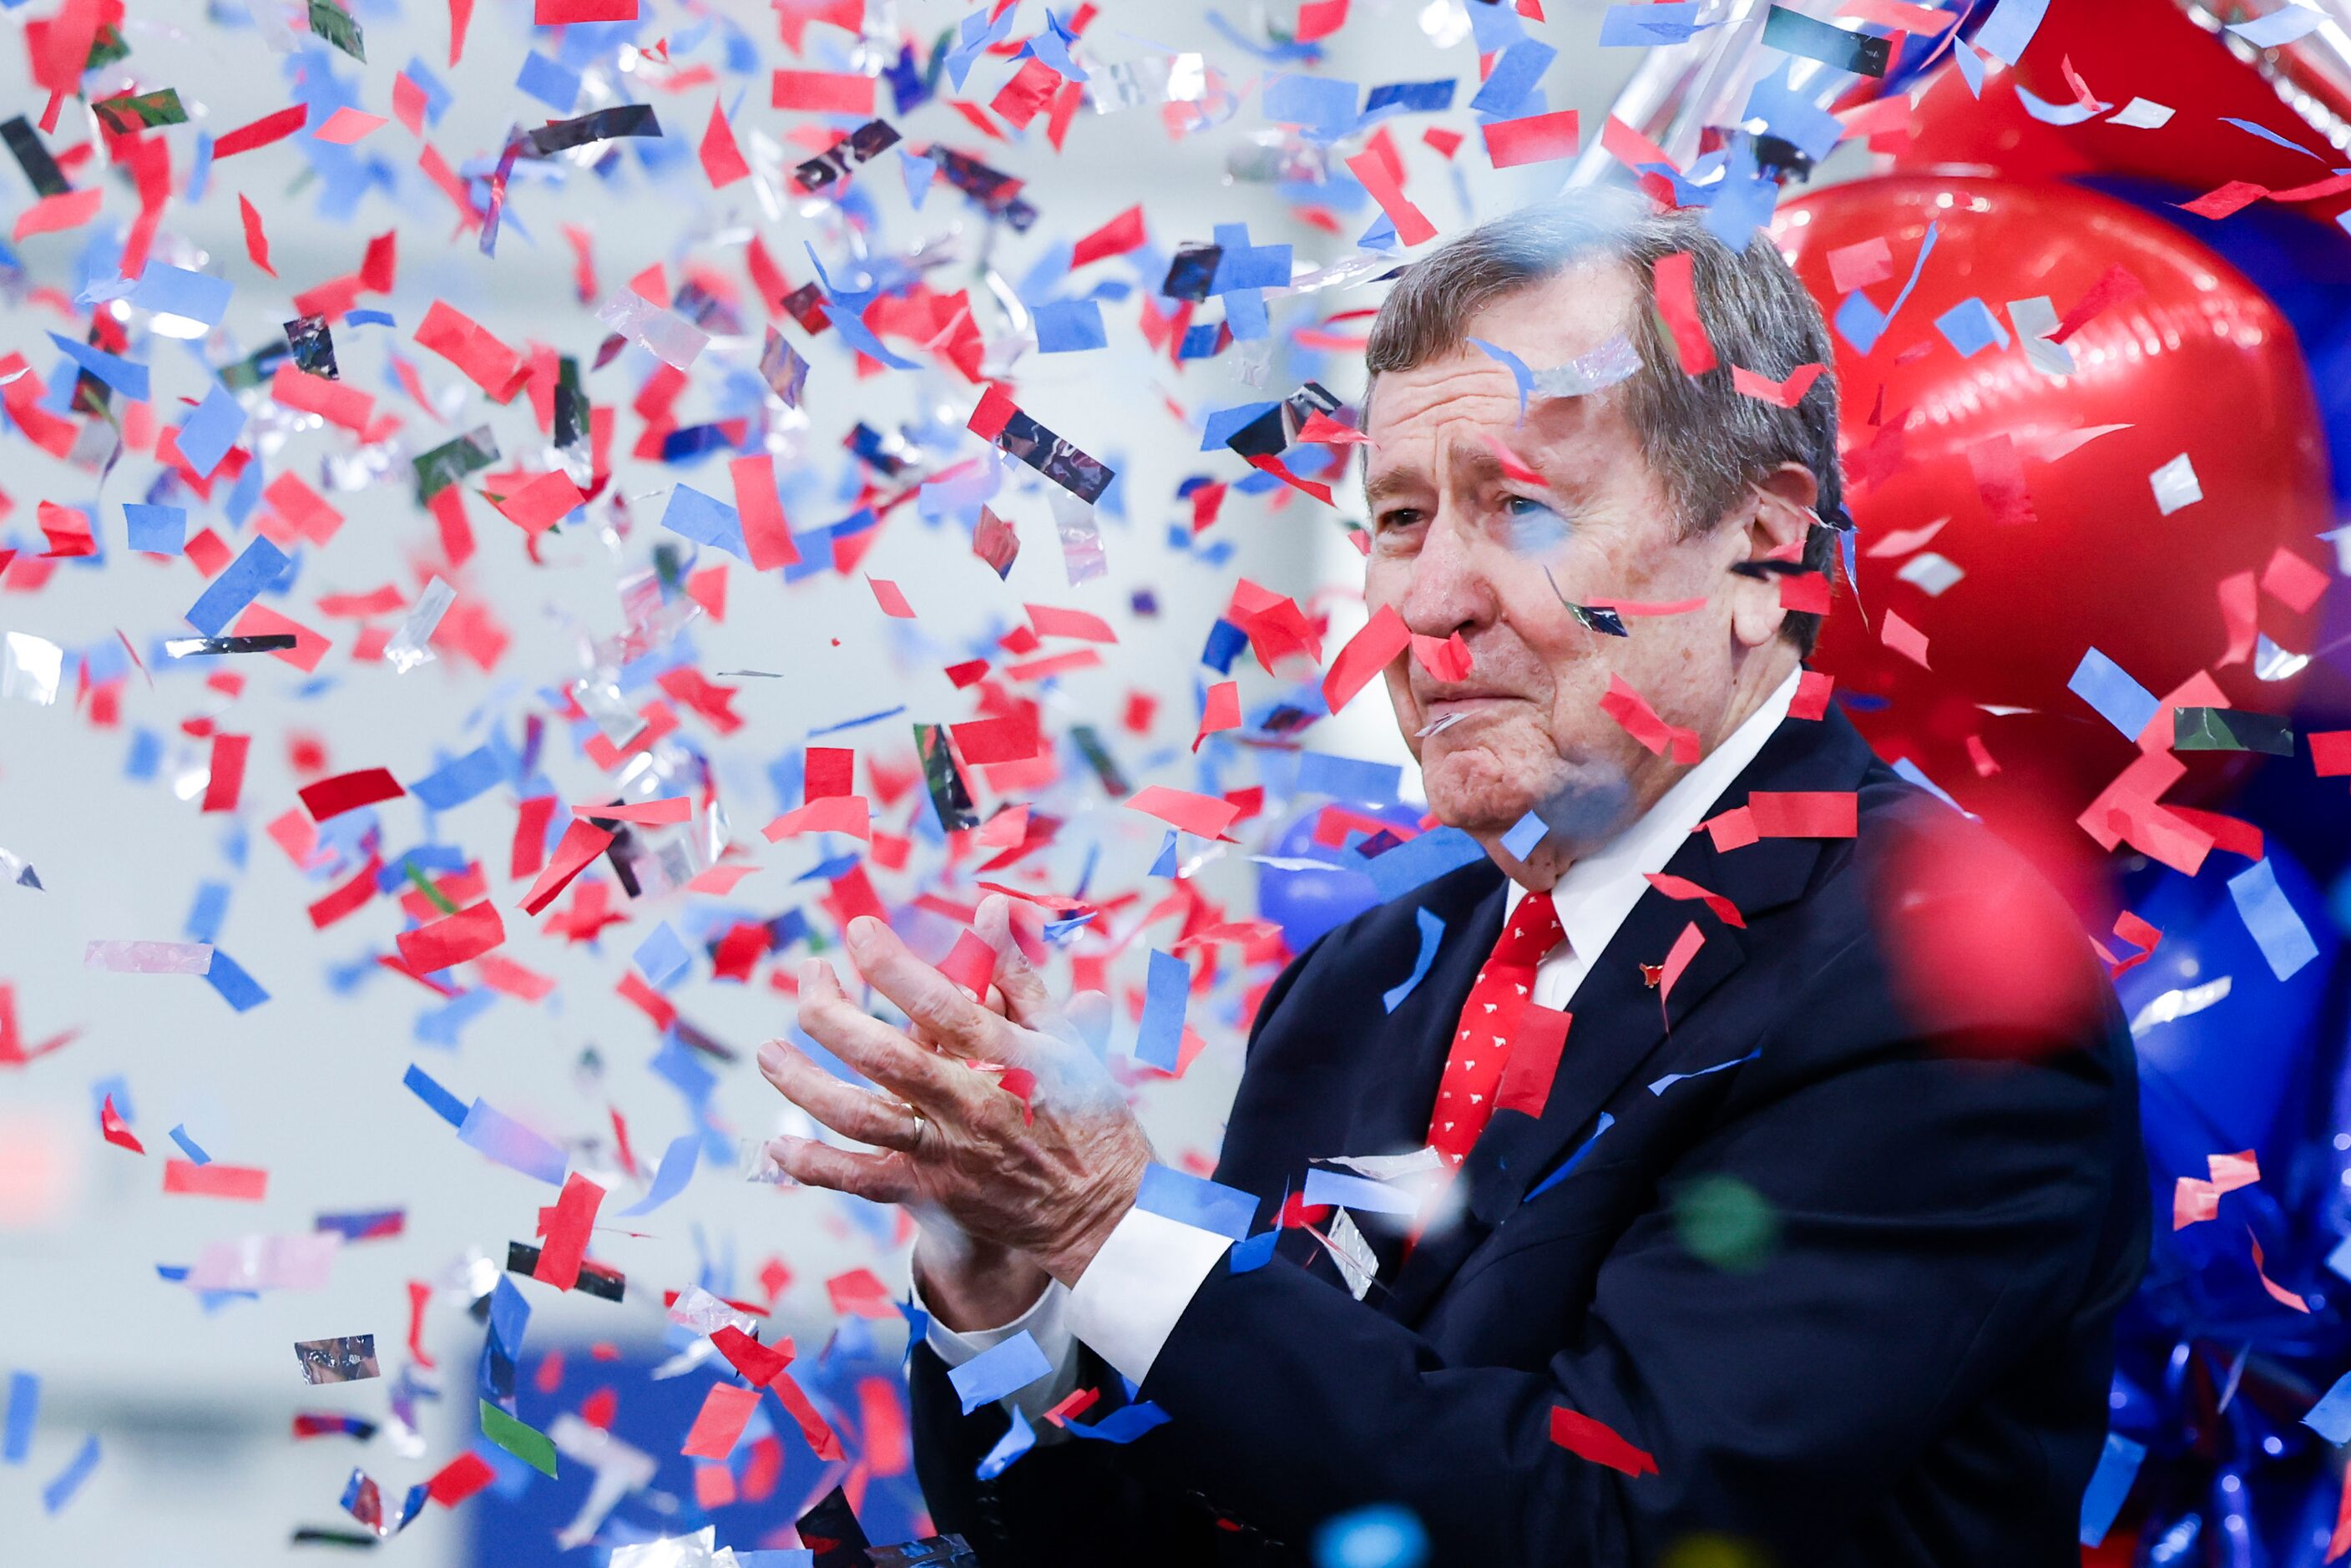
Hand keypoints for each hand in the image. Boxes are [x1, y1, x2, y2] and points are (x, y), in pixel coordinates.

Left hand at [757, 896, 1152, 1285]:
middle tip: (809, 976)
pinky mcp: (929, 1191)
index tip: (858, 933)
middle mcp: (970, 1104)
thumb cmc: (1086, 1117)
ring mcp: (945, 1152)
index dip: (893, 966)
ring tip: (769, 1052)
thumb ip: (1018, 976)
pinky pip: (859, 1179)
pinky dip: (815, 1164)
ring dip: (805, 1082)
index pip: (941, 1004)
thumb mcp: (1064, 1039)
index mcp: (1009, 1059)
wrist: (1101, 1212)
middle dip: (833, 1013)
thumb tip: (991, 911)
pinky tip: (779, 1142)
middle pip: (885, 1057)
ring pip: (859, 1117)